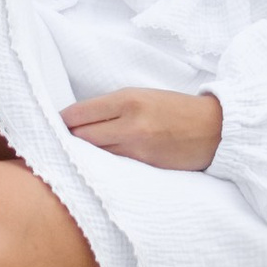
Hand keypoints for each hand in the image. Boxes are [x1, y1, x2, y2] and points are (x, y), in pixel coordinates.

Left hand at [62, 87, 222, 171]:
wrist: (215, 129)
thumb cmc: (177, 110)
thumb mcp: (144, 96)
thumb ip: (113, 107)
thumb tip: (79, 121)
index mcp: (128, 99)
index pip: (78, 113)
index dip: (60, 122)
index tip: (51, 126)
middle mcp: (129, 123)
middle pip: (80, 137)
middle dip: (66, 141)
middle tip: (55, 146)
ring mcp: (137, 148)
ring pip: (93, 156)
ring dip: (80, 157)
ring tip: (70, 159)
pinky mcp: (145, 168)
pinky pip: (111, 169)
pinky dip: (100, 168)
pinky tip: (93, 170)